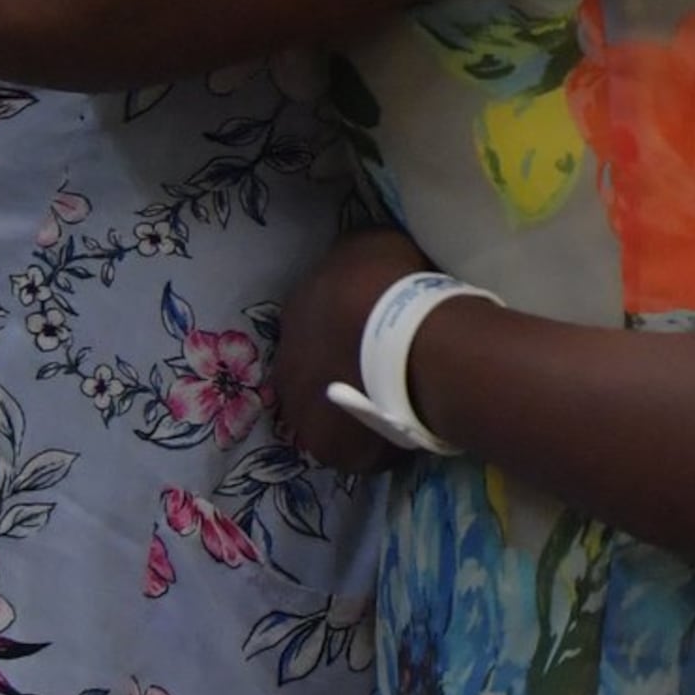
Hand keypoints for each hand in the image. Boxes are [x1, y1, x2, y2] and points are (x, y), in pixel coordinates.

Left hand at [276, 226, 430, 473]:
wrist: (408, 344)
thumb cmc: (392, 285)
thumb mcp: (372, 246)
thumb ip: (357, 262)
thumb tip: (363, 269)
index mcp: (295, 311)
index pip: (313, 320)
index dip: (343, 326)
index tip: (372, 329)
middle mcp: (286, 362)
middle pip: (313, 369)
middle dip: (338, 370)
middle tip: (380, 369)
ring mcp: (302, 411)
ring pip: (328, 412)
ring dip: (350, 408)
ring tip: (392, 404)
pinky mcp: (329, 449)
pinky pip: (354, 446)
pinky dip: (373, 441)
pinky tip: (402, 429)